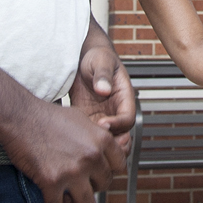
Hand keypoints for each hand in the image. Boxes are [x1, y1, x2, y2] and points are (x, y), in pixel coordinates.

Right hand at [0, 98, 125, 202]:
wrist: (22, 118)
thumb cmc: (48, 117)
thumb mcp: (82, 119)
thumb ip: (97, 136)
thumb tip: (106, 150)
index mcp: (102, 140)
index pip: (120, 166)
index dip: (108, 170)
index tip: (98, 172)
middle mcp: (91, 157)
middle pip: (104, 185)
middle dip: (92, 186)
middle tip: (79, 183)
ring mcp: (73, 171)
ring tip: (68, 197)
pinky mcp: (52, 183)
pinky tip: (50, 200)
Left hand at [75, 39, 135, 156]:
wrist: (83, 57)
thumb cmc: (98, 56)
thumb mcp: (101, 61)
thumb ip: (103, 75)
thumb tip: (103, 89)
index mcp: (124, 97)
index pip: (128, 118)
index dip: (118, 124)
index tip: (103, 123)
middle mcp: (115, 110)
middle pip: (121, 135)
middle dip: (113, 143)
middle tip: (97, 143)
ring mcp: (102, 115)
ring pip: (107, 139)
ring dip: (99, 145)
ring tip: (85, 144)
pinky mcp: (88, 118)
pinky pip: (90, 135)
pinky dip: (86, 141)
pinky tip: (74, 138)